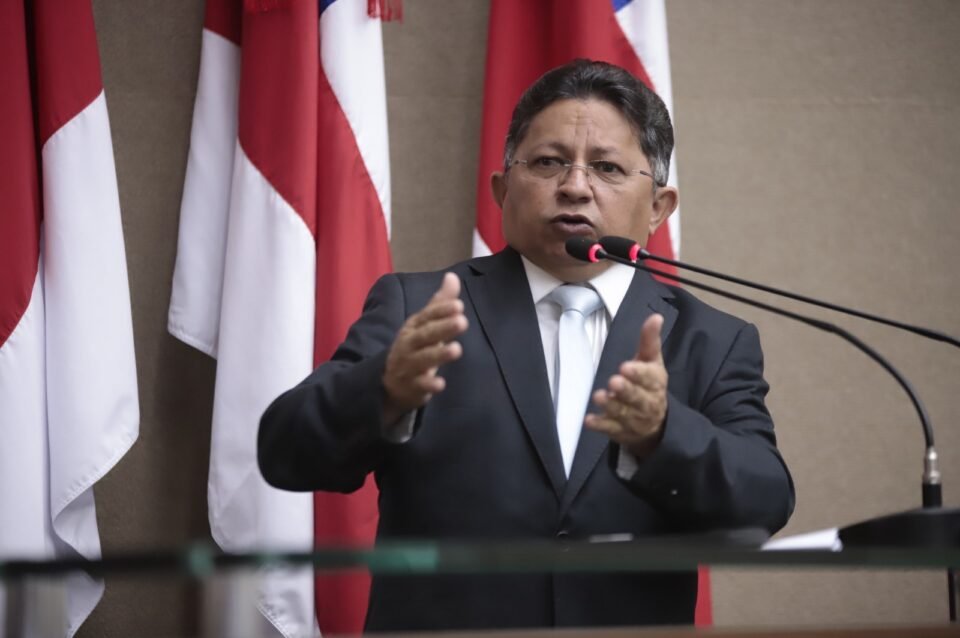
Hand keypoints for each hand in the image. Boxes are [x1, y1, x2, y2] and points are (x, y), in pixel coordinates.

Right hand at [382, 273, 467, 422]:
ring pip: (423, 359)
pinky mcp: (412, 386)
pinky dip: (429, 384)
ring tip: (457, 350)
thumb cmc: (415, 347)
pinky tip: (440, 384)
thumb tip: (452, 276)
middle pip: (425, 335)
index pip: (427, 316)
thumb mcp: (425, 325)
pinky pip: (419, 385)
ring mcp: (409, 365)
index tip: (459, 306)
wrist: (390, 380)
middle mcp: (409, 344)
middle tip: (462, 322)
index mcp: (414, 326)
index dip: (441, 311)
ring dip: (439, 355)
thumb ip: (440, 303)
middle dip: (443, 328)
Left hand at [585, 313, 667, 458]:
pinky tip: (589, 420)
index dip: (639, 374)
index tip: (625, 367)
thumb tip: (656, 316)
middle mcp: (648, 402)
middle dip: (626, 390)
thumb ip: (650, 340)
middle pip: (638, 397)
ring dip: (611, 406)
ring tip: (598, 397)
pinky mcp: (621, 431)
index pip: (650, 378)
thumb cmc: (650, 384)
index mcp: (656, 382)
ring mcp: (634, 419)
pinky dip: (600, 425)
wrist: (658, 424)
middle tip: (614, 381)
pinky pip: (610, 429)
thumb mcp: (651, 361)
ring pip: (623, 413)